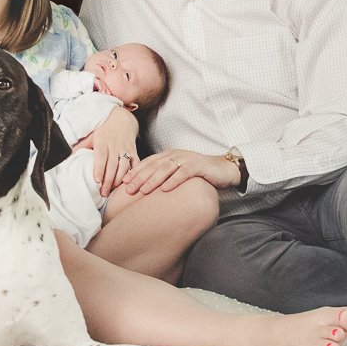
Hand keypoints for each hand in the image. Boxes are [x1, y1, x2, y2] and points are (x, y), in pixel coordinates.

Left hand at [87, 107, 139, 196]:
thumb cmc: (104, 129)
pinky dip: (133, 173)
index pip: (101, 157)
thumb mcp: (91, 135)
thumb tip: (66, 158)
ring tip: (114, 190)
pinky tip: (129, 182)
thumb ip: (81, 147)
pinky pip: (136, 163)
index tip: (97, 180)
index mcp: (103, 142)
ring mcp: (125, 148)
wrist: (123, 118)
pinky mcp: (134, 151)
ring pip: (124, 166)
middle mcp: (115, 146)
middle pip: (112, 165)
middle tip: (103, 193)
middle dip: (108, 180)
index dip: (99, 168)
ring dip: (119, 179)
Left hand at [123, 149, 241, 196]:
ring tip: (143, 190)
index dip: (135, 172)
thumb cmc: (199, 174)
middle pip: (153, 166)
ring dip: (153, 180)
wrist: (223, 169)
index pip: (148, 162)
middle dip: (139, 177)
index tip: (123, 182)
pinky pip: (183, 173)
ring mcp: (187, 159)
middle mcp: (175, 155)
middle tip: (128, 189)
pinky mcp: (198, 165)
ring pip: (166, 168)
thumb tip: (146, 189)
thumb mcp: (179, 173)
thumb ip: (165, 176)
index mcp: (169, 155)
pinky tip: (166, 190)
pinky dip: (174, 181)